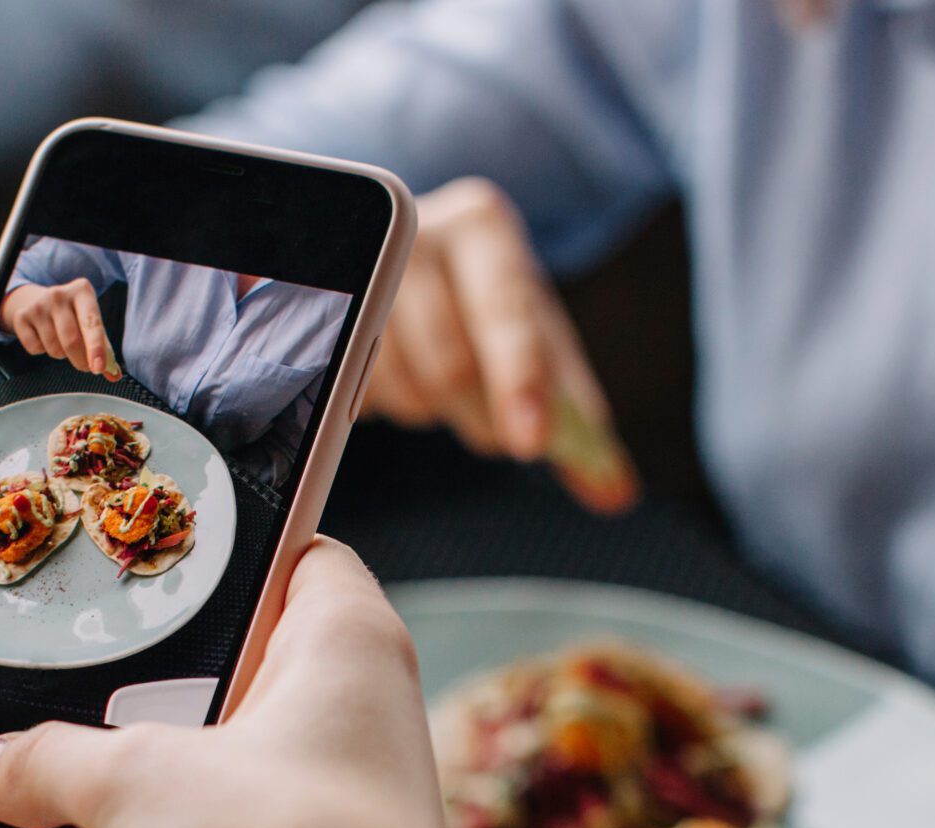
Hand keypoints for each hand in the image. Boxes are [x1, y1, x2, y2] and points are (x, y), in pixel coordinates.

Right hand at [0, 280, 123, 380]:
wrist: (38, 300)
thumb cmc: (73, 316)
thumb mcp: (91, 324)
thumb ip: (105, 350)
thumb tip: (114, 375)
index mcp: (82, 291)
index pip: (92, 323)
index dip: (96, 348)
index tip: (99, 368)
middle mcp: (59, 294)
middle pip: (71, 340)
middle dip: (81, 360)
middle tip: (86, 366)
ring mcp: (38, 305)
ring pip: (54, 348)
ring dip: (62, 355)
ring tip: (62, 342)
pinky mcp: (21, 316)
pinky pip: (35, 349)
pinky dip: (42, 351)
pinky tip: (44, 338)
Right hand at [0, 539, 503, 827]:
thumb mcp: (135, 783)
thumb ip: (49, 759)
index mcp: (351, 648)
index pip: (300, 557)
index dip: (227, 553)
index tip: (145, 561)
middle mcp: (361, 725)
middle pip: (242, 673)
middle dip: (153, 694)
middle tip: (73, 691)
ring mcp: (339, 816)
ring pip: (220, 777)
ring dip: (147, 797)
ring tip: (67, 794)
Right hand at [366, 177, 640, 513]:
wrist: (401, 259)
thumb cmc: (482, 305)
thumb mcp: (537, 341)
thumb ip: (572, 414)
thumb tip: (616, 494)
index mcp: (482, 226)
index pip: (506, 310)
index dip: (520, 380)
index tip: (530, 441)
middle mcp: (414, 232)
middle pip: (451, 364)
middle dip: (482, 417)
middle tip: (500, 431)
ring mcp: (355, 273)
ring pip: (403, 389)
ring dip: (432, 412)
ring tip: (441, 385)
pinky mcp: (318, 315)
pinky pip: (357, 396)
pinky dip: (388, 405)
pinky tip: (396, 375)